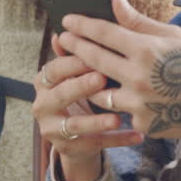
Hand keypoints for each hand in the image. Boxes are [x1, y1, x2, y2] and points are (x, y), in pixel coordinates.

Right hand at [32, 36, 142, 180]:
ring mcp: (53, 129)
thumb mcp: (76, 72)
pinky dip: (117, 140)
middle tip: (102, 79)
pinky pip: (96, 144)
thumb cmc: (81, 91)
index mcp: (43, 81)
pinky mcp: (70, 148)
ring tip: (117, 117)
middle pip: (60, 96)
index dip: (72, 63)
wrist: (76, 131)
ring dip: (96, 121)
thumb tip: (62, 32)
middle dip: (80, 87)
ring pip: (74, 125)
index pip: (54, 69)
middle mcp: (42, 105)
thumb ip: (73, 53)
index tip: (94, 56)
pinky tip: (137, 135)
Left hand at [56, 0, 180, 149]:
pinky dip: (118, 101)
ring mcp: (137, 102)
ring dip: (88, 79)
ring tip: (83, 69)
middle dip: (74, 47)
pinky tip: (118, 95)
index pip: (104, 33)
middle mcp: (138, 76)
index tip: (67, 20)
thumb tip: (116, 2)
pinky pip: (119, 109)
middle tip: (63, 39)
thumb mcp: (174, 37)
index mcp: (147, 49)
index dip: (82, 25)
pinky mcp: (140, 121)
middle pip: (94, 59)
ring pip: (98, 90)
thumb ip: (140, 22)